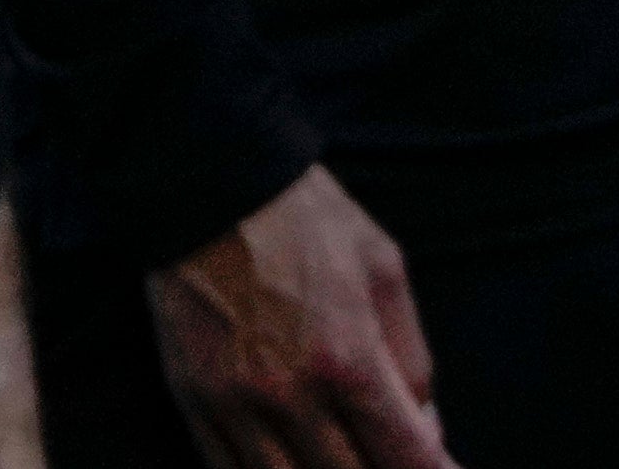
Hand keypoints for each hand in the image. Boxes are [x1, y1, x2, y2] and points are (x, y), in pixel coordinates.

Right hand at [146, 165, 452, 468]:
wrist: (210, 177)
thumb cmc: (307, 217)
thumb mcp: (384, 268)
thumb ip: (411, 358)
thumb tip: (424, 431)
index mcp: (348, 359)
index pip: (406, 458)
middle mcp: (290, 395)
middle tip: (397, 462)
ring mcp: (235, 404)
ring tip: (351, 462)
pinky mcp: (193, 399)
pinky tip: (295, 468)